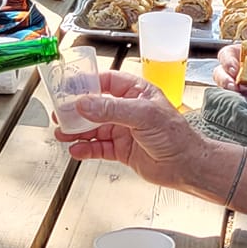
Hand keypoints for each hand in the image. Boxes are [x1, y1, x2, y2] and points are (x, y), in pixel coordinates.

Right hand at [59, 70, 230, 191]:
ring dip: (77, 131)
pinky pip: (98, 147)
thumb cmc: (175, 135)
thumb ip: (111, 110)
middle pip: (95, 106)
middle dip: (76, 111)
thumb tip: (84, 104)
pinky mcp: (121, 150)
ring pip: (94, 128)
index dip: (86, 84)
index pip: (106, 82)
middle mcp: (128, 109)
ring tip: (62, 134)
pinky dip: (86, 149)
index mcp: (136, 92)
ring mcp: (124, 130)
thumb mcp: (142, 115)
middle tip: (61, 114)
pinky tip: (76, 150)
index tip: (68, 88)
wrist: (186, 166)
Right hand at [211, 41, 246, 104]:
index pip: (228, 54)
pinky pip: (238, 102)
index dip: (227, 62)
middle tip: (235, 88)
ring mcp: (244, 85)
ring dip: (235, 94)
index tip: (235, 71)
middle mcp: (242, 69)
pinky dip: (244, 103)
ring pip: (226, 89)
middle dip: (225, 81)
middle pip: (221, 72)